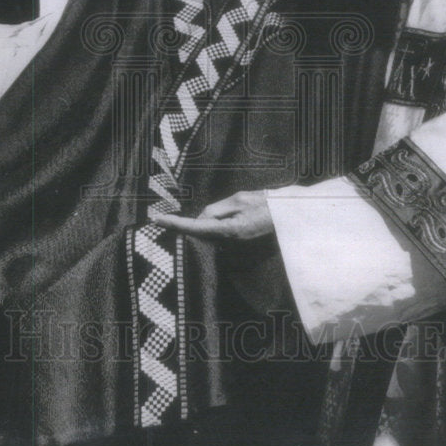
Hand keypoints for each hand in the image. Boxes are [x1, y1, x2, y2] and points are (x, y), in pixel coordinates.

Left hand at [150, 190, 272, 240]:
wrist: (289, 216)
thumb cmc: (266, 205)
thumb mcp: (239, 200)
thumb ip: (217, 209)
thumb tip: (201, 219)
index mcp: (229, 230)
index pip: (195, 227)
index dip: (174, 223)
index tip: (156, 220)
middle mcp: (230, 241)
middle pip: (201, 229)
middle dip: (200, 218)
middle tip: (222, 206)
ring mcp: (234, 245)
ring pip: (210, 230)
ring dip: (213, 220)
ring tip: (238, 209)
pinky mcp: (237, 242)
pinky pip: (219, 232)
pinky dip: (219, 224)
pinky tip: (236, 215)